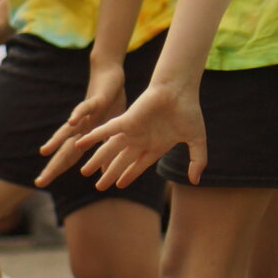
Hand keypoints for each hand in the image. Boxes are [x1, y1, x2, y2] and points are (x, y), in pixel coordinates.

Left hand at [34, 60, 127, 186]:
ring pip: (69, 129)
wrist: (109, 76)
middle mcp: (81, 128)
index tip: (40, 183)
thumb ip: (106, 151)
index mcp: (85, 136)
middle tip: (39, 182)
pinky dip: (77, 114)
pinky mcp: (95, 100)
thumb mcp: (112, 131)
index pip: (68, 157)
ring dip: (57, 140)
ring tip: (45, 152)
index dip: (55, 169)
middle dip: (53, 166)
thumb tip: (103, 172)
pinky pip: (84, 108)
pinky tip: (71, 121)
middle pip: (64, 150)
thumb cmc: (110, 103)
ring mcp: (87, 115)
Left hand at [69, 75, 204, 189]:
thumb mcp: (196, 140)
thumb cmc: (188, 111)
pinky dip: (93, 138)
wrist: (181, 90)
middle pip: (122, 161)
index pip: (139, 164)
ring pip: (111, 150)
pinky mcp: (126, 121)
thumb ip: (197, 160)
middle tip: (100, 187)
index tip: (119, 184)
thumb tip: (196, 181)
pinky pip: (106, 131)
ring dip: (97, 161)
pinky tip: (80, 144)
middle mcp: (141, 140)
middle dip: (111, 174)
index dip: (129, 175)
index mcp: (156, 145)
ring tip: (84, 173)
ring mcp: (132, 131)